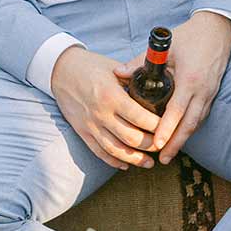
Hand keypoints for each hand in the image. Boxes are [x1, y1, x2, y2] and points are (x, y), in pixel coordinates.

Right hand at [52, 46, 161, 169]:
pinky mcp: (82, 131)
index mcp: (112, 96)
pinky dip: (114, 161)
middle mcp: (101, 114)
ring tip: (149, 163)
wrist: (61, 70)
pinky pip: (99, 152)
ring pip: (117, 150)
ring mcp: (91, 125)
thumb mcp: (114, 69)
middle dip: (151, 146)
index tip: (169, 127)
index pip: (141, 118)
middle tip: (163, 146)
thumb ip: (134, 80)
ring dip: (135, 159)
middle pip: (132, 138)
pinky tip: (126, 164)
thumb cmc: (90, 66)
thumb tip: (156, 89)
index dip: (159, 127)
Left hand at [148, 11, 230, 161]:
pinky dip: (190, 128)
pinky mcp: (212, 93)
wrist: (217, 30)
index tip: (157, 144)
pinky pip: (200, 116)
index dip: (167, 129)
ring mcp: (209, 93)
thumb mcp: (164, 47)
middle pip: (189, 124)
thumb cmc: (190, 36)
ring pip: (196, 123)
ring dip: (183, 139)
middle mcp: (202, 90)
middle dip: (176, 143)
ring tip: (169, 153)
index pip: (177, 110)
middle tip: (162, 158)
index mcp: (190, 79)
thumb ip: (140, 61)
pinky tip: (180, 136)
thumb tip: (118, 73)